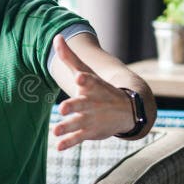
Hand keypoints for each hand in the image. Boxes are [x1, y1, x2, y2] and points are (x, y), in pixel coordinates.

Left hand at [51, 35, 134, 150]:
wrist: (128, 110)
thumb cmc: (99, 88)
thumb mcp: (86, 72)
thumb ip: (69, 57)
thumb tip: (56, 37)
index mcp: (93, 87)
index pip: (89, 81)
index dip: (84, 79)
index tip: (79, 77)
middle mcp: (92, 102)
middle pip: (82, 103)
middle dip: (73, 106)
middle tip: (62, 108)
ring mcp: (92, 118)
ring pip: (78, 123)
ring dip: (67, 127)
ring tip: (55, 131)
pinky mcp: (90, 132)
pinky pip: (78, 138)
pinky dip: (69, 142)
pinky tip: (59, 146)